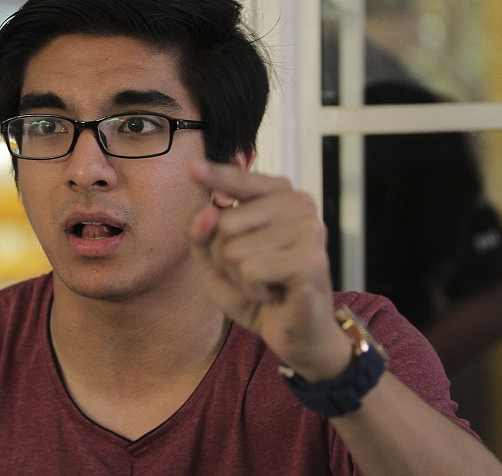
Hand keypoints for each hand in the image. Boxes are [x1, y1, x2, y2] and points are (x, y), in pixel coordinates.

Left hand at [187, 159, 350, 381]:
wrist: (294, 334)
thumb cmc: (256, 290)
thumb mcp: (213, 258)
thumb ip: (200, 230)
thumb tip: (209, 211)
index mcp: (278, 195)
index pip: (237, 179)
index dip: (214, 176)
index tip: (190, 166)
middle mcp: (298, 203)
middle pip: (222, 222)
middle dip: (223, 258)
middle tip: (253, 273)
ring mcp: (308, 229)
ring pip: (232, 248)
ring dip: (239, 277)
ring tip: (266, 283)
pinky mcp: (310, 259)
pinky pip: (250, 270)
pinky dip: (253, 290)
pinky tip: (274, 294)